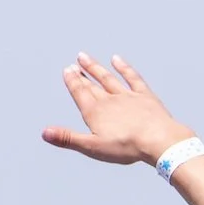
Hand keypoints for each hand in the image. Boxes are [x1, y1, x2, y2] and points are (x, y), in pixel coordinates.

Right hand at [41, 53, 186, 168]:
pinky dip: (123, 68)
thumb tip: (45, 133)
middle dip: (81, 75)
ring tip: (85, 57)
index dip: (72, 81)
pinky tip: (116, 60)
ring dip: (96, 68)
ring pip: (107, 78)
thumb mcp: (92, 146)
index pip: (80, 93)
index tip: (67, 70)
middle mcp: (109, 100)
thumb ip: (68, 138)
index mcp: (95, 112)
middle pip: (92, 85)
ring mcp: (127, 96)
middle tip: (74, 65)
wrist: (158, 139)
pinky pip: (132, 78)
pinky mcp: (144, 96)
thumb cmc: (126, 146)